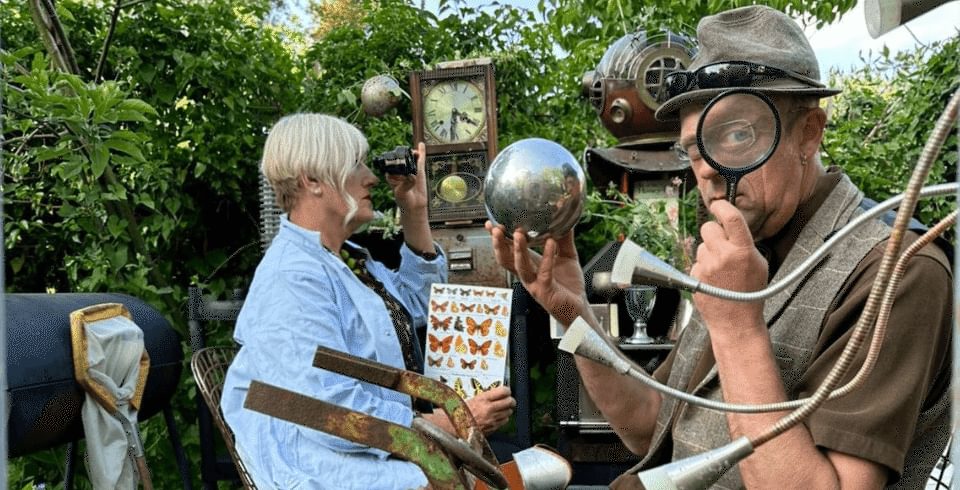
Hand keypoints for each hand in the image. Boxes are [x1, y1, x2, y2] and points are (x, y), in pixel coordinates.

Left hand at [387, 142, 427, 212]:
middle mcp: (400, 171)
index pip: (390, 164)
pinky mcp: (419, 171)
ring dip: (411, 153)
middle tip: (406, 155)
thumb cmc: (404, 201)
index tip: (394, 157)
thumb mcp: (402, 192)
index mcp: (392, 175)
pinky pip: (420, 160)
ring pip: (410, 158)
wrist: (414, 207)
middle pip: (401, 159)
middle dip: (403, 154)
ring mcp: (410, 170)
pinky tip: (421, 145)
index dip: (392, 159)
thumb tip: (412, 175)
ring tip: (414, 153)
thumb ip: (406, 184)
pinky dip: (421, 152)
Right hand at [465, 386, 515, 433]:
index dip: (507, 390)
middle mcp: (489, 409)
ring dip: (507, 410)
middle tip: (508, 399)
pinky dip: (503, 418)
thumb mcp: (472, 399)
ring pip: (509, 412)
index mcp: (483, 399)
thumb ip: (485, 396)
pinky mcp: (493, 428)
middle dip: (510, 400)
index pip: (503, 391)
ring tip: (501, 409)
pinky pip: (504, 421)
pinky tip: (497, 417)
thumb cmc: (460, 413)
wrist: (455, 426)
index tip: (506, 391)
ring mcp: (492, 419)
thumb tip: (496, 393)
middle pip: (510, 402)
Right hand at [485, 221, 587, 326]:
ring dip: (517, 250)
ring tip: (518, 235)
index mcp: (528, 265)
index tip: (490, 224)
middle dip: (499, 244)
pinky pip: (544, 272)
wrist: (578, 308)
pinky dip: (547, 257)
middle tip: (497, 229)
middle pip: (506, 259)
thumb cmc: (569, 284)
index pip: (508, 250)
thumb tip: (565, 218)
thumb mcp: (567, 256)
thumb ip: (564, 238)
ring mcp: (534, 284)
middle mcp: (527, 275)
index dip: (498, 238)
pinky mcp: (546, 291)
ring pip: (519, 267)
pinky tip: (550, 243)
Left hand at [689, 200, 767, 335]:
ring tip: (721, 269)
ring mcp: (706, 267)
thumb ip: (745, 244)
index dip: (722, 207)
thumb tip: (731, 228)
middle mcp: (722, 256)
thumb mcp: (759, 264)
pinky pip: (696, 262)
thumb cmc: (750, 294)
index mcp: (742, 251)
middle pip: (708, 227)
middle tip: (721, 244)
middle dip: (713, 232)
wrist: (736, 322)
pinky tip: (713, 279)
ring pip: (701, 246)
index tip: (718, 205)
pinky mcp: (694, 276)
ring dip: (708, 252)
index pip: (730, 218)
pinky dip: (703, 267)